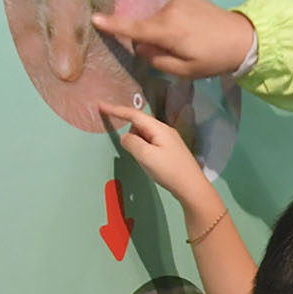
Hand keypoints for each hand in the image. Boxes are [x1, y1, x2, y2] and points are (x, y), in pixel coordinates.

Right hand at [93, 0, 256, 79]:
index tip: (95, 19)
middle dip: (154, 38)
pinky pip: (172, 10)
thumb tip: (141, 47)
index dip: (114, 26)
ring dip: (166, 29)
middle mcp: (170, 11)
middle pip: (148, 26)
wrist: (243, 37)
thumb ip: (158, 61)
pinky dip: (176, 19)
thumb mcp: (185, 70)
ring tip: (190, 39)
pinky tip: (194, 28)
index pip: (135, 30)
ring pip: (159, 18)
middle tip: (177, 51)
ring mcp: (179, 0)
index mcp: (168, 32)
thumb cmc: (213, 59)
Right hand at [98, 100, 217, 221]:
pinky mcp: (170, 150)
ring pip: (145, 135)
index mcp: (158, 128)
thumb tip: (126, 137)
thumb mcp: (145, 156)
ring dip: (139, 144)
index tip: (100, 105)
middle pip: (139, 124)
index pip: (133, 114)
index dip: (116, 110)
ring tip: (148, 162)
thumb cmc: (169, 170)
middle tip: (138, 154)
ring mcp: (169, 140)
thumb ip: (131, 142)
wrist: (192, 187)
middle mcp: (165, 130)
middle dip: (131, 134)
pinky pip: (151, 143)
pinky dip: (145, 149)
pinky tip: (152, 164)